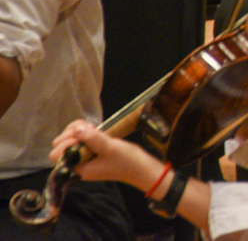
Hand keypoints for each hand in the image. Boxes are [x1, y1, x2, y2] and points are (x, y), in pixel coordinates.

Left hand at [50, 119, 164, 189]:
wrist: (142, 167)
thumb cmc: (126, 161)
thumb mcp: (110, 148)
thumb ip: (93, 139)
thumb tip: (77, 129)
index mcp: (77, 168)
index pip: (57, 154)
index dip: (66, 142)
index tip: (84, 137)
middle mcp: (77, 163)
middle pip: (59, 146)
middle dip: (70, 134)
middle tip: (89, 130)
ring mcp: (83, 156)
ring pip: (67, 140)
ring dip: (77, 130)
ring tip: (93, 128)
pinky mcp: (90, 151)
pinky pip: (78, 139)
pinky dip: (83, 130)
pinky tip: (94, 129)